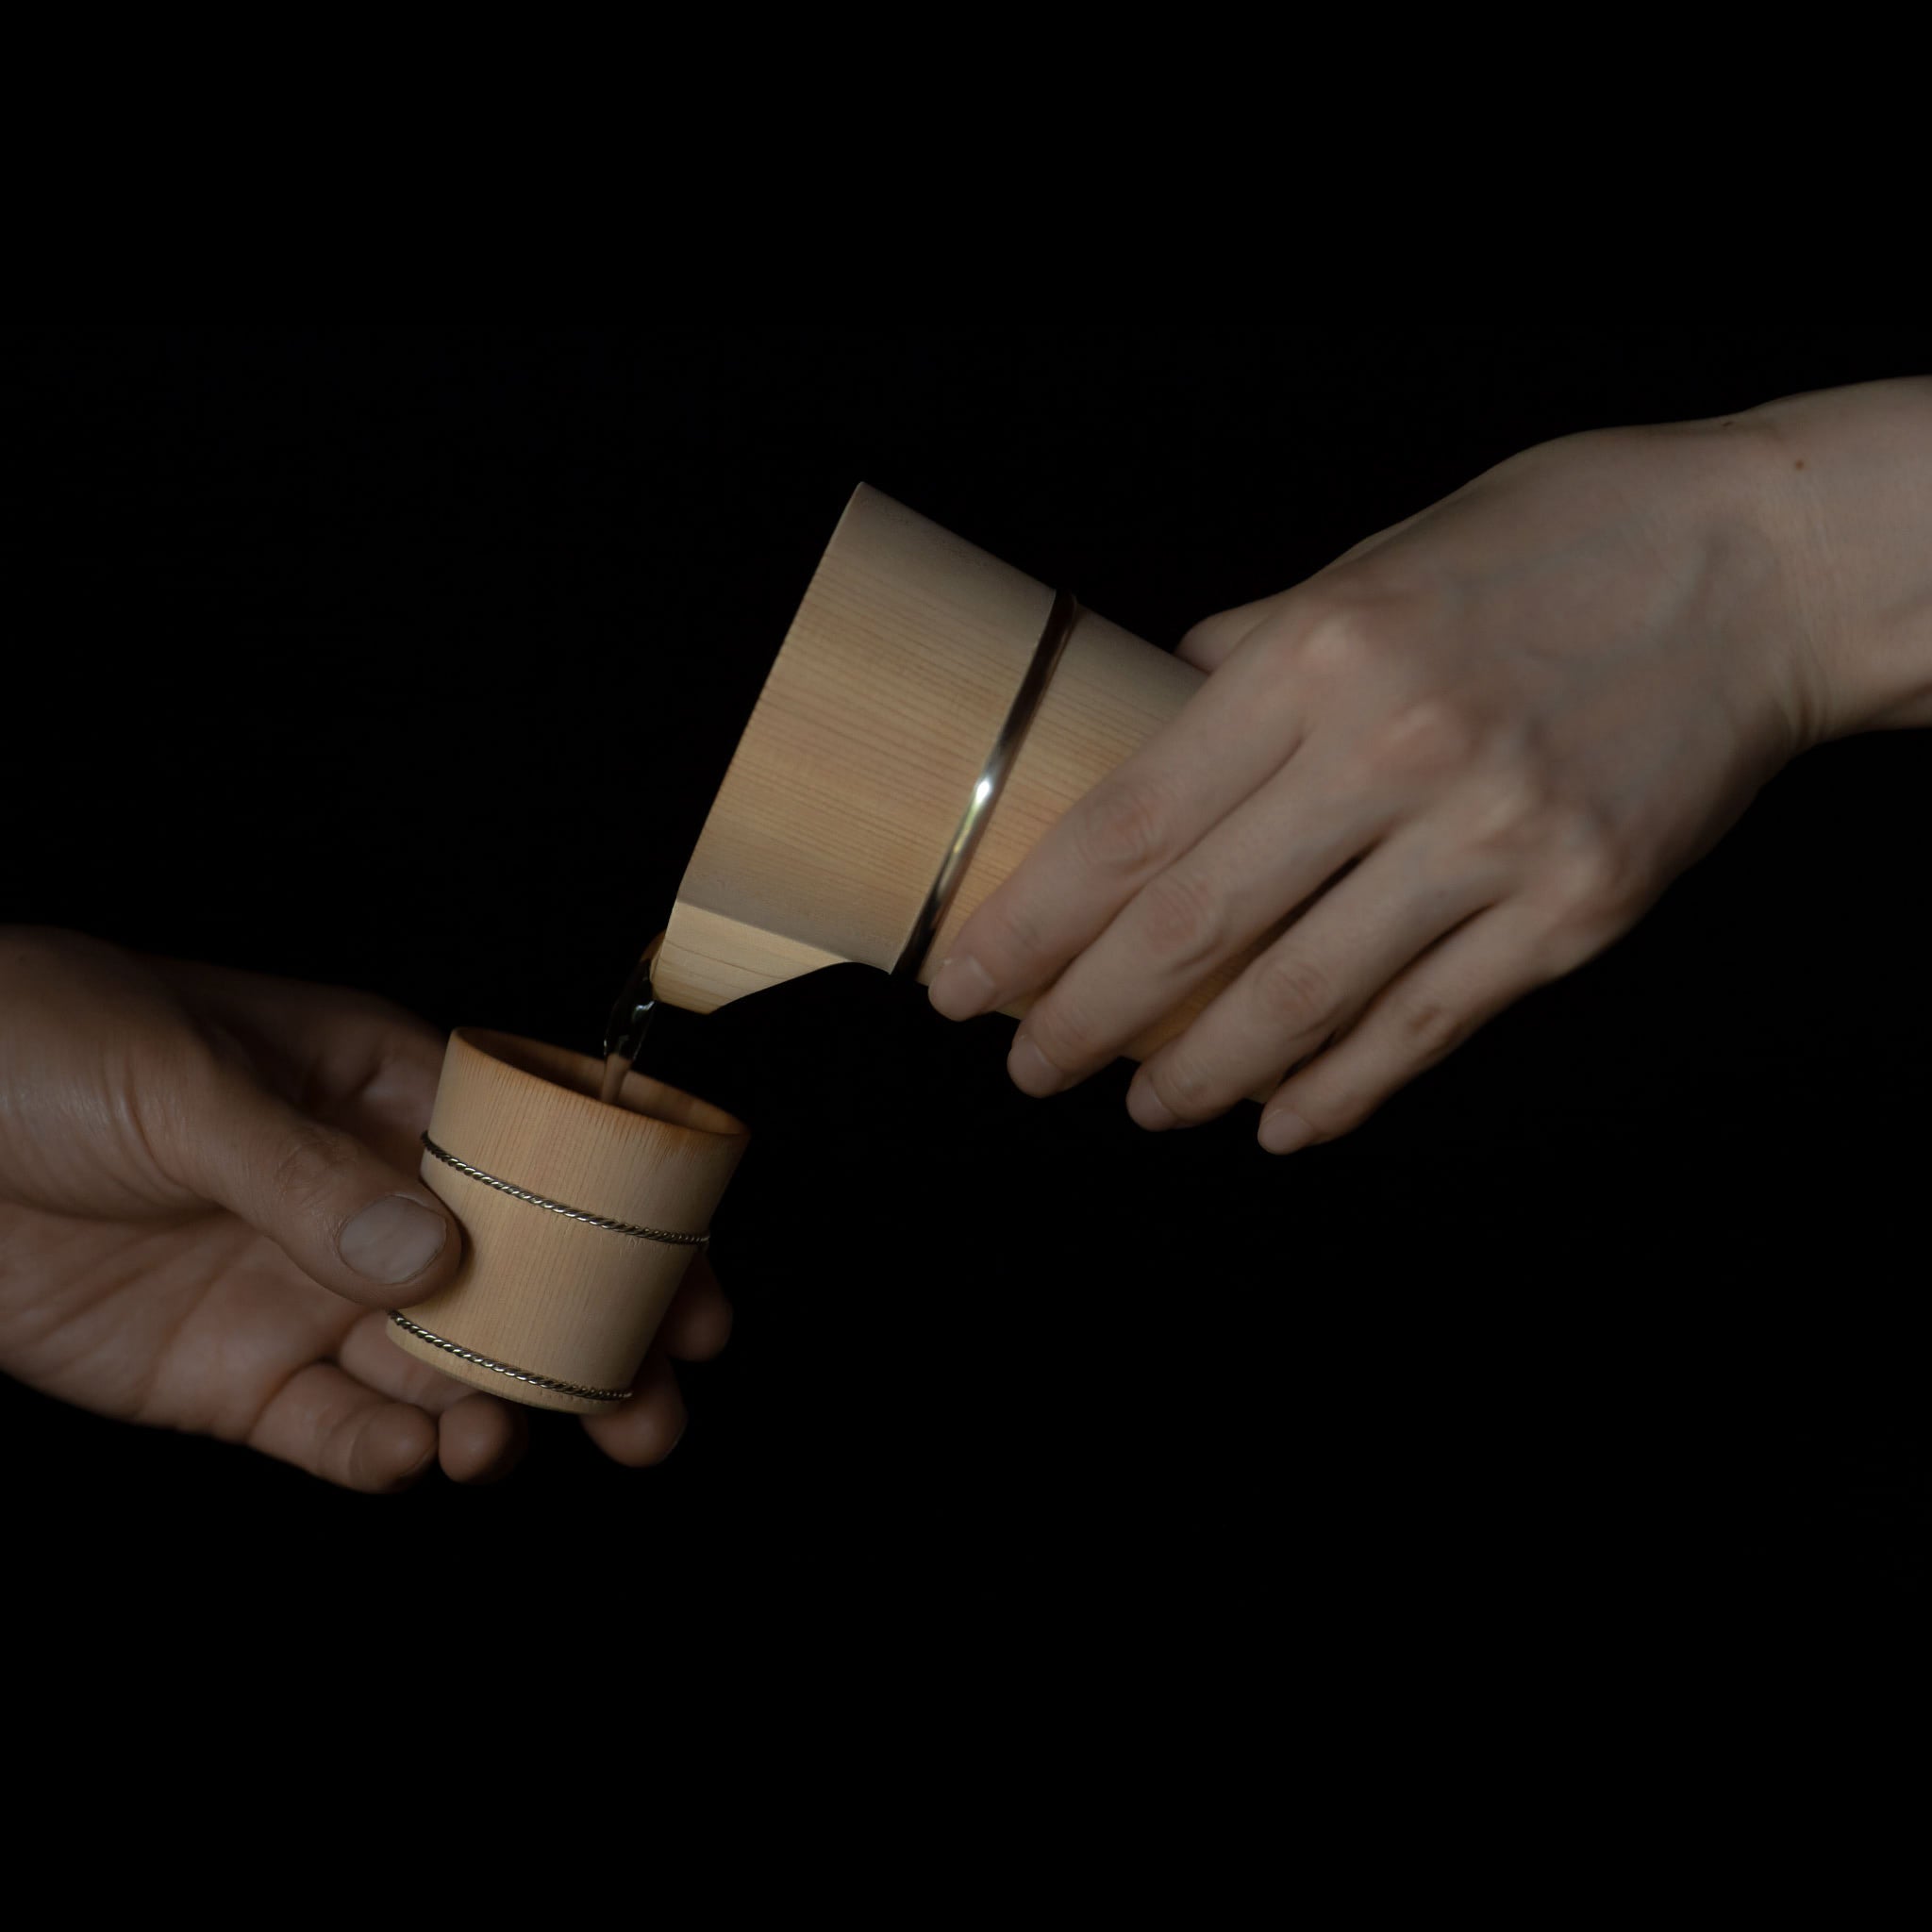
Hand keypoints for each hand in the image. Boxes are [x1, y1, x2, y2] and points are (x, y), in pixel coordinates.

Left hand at [0, 930, 731, 1489]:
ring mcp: (303, 1295)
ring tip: (499, 1445)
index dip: (624, 1226)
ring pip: (437, 1370)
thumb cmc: (33, 1042)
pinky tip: (403, 1461)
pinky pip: (331, 1431)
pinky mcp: (232, 1381)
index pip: (534, 1159)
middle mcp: (363, 1202)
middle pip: (512, 1283)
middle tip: (650, 1413)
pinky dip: (379, 1456)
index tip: (692, 1289)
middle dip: (590, 1349)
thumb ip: (304, 1174)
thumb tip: (431, 1259)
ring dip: (490, 1414)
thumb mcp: (175, 1080)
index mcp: (376, 1094)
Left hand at [931, 384, 1931, 1150]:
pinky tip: (1284, 1123)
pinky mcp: (1576, 908)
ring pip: (1304, 1000)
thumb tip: (1154, 713)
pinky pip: (1428, 1028)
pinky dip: (1342, 1091)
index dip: (1033, 923)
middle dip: (1087, 1018)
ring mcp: (1495, 838)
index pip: (1131, 822)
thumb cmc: (1547, 547)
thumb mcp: (1373, 559)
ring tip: (1146, 1106)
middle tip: (1032, 1066)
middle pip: (1194, 927)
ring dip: (1203, 1073)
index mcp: (1323, 653)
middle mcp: (1397, 750)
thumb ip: (1253, 652)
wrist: (1758, 567)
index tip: (968, 983)